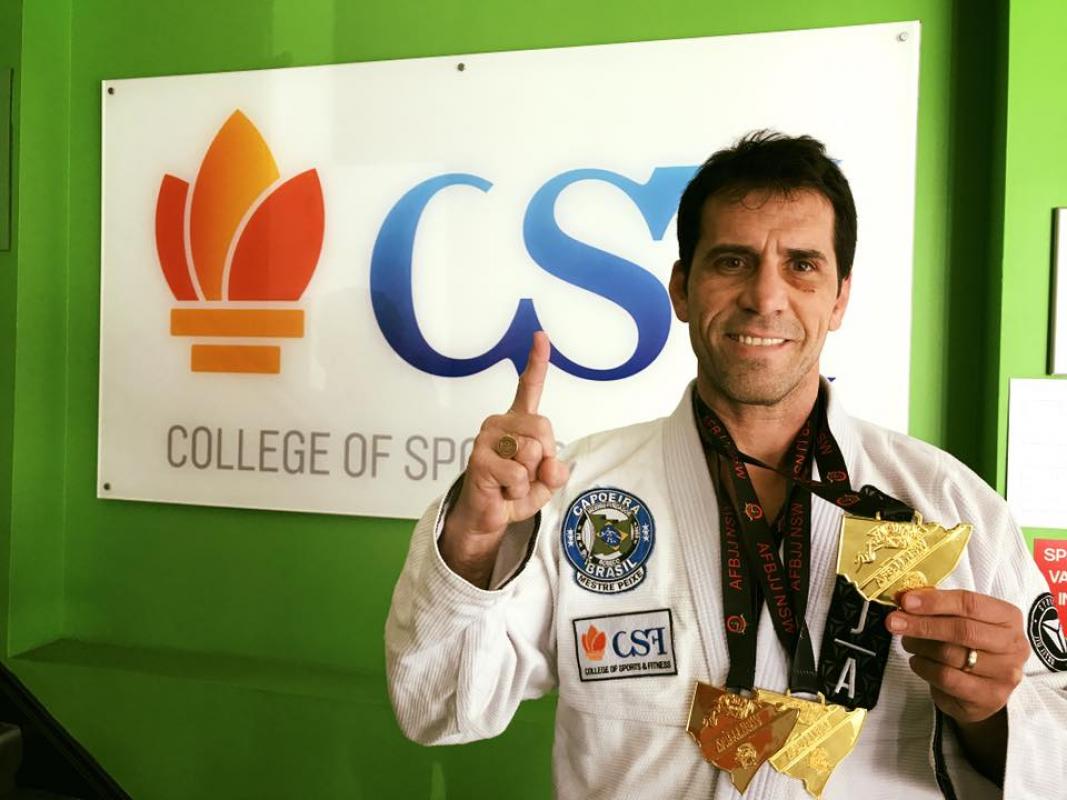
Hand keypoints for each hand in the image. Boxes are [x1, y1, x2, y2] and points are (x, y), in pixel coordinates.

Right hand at [439, 331, 569, 584]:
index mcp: (517, 422)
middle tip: (526, 474)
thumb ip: (555, 470)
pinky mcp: (480, 459)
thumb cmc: (514, 492)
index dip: (536, 361)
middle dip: (545, 457)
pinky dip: (518, 490)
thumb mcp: (545, 482)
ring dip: (530, 477)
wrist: (487, 518)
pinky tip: (502, 491)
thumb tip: (551, 464)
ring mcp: (487, 438)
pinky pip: (518, 474)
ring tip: (512, 483)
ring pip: (532, 451)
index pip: (529, 387)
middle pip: (544, 428)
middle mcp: (499, 423)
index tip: (541, 335)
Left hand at [887, 588, 1028, 723]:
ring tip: (908, 642)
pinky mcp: (990, 697)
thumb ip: (938, 607)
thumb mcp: (960, 620)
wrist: (981, 690)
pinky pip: (947, 678)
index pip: (970, 603)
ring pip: (951, 655)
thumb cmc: (969, 646)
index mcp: (1008, 617)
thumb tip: (905, 599)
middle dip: (922, 624)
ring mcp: (1005, 674)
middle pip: (962, 630)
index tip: (906, 601)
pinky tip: (917, 661)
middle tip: (894, 622)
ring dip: (920, 646)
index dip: (935, 601)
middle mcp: (1013, 645)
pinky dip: (924, 667)